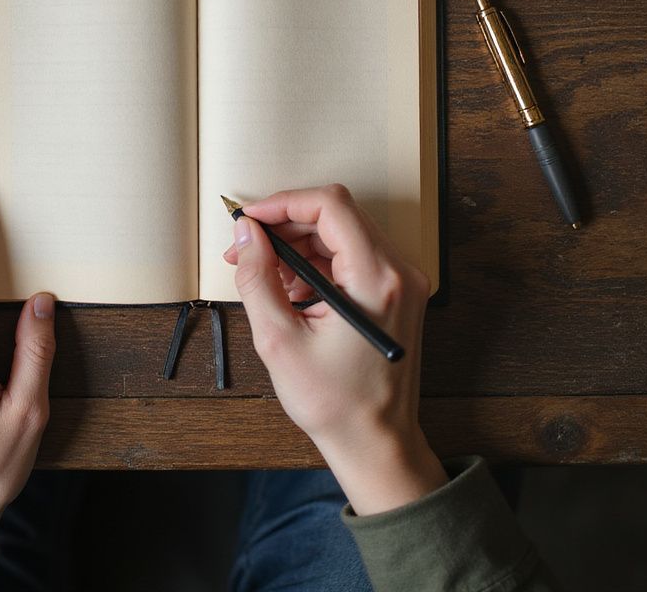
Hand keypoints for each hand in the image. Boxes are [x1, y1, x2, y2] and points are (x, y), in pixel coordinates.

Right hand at [223, 184, 445, 514]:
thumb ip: (258, 278)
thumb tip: (247, 234)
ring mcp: (400, 281)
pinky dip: (316, 263)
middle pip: (335, 216)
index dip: (283, 203)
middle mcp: (398, 271)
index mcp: (377, 278)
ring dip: (297, 244)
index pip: (330, 206)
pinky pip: (350, 257)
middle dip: (285, 225)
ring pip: (340, 234)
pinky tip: (288, 288)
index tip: (250, 220)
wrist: (376, 443)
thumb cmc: (335, 403)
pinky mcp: (395, 292)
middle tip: (245, 247)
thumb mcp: (279, 340)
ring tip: (261, 271)